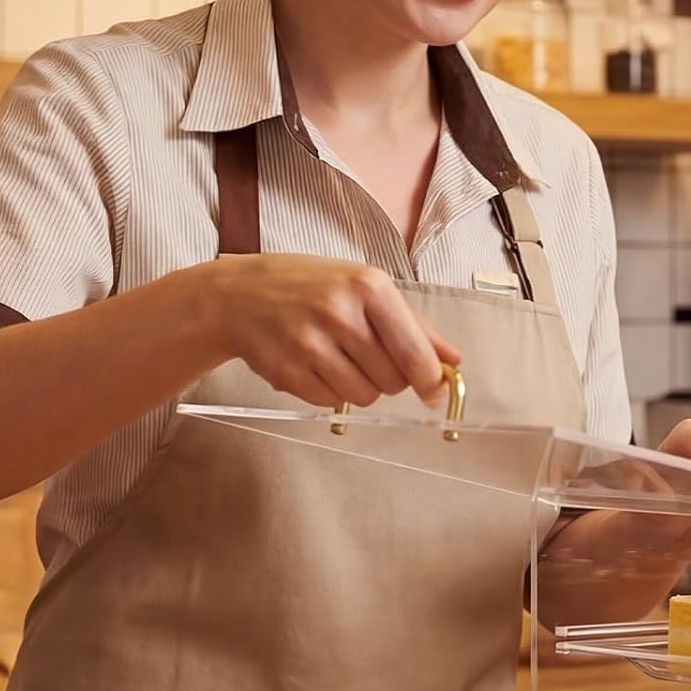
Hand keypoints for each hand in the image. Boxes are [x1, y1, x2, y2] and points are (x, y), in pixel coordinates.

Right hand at [203, 254, 460, 408]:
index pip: (415, 353)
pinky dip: (330, 391)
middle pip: (393, 381)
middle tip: (368, 355)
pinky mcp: (288, 372)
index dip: (431, 380)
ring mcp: (310, 345)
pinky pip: (331, 403)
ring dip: (361, 386)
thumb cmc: (310, 287)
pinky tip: (315, 363)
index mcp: (368, 287)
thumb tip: (452, 360)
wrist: (238, 296)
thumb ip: (414, 326)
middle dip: (389, 377)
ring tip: (340, 357)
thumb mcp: (366, 288)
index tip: (436, 391)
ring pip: (364, 397)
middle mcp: (339, 314)